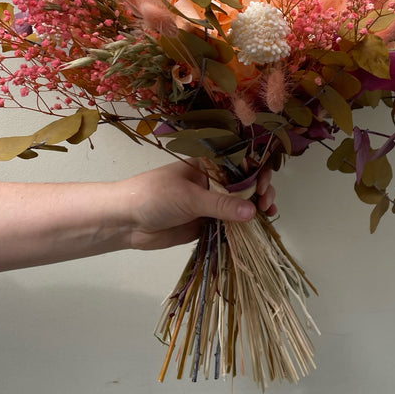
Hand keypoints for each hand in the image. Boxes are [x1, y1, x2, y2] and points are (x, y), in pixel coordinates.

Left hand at [118, 160, 276, 249]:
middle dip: (260, 191)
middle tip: (267, 203)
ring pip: (239, 205)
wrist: (126, 221)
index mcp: (208, 166)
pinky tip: (256, 229)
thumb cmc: (155, 196)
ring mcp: (209, 203)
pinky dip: (243, 227)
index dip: (257, 171)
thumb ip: (221, 205)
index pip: (240, 164)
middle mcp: (212, 182)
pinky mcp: (205, 223)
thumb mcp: (190, 197)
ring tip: (268, 215)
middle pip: (244, 185)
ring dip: (255, 209)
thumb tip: (253, 211)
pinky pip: (229, 224)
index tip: (265, 184)